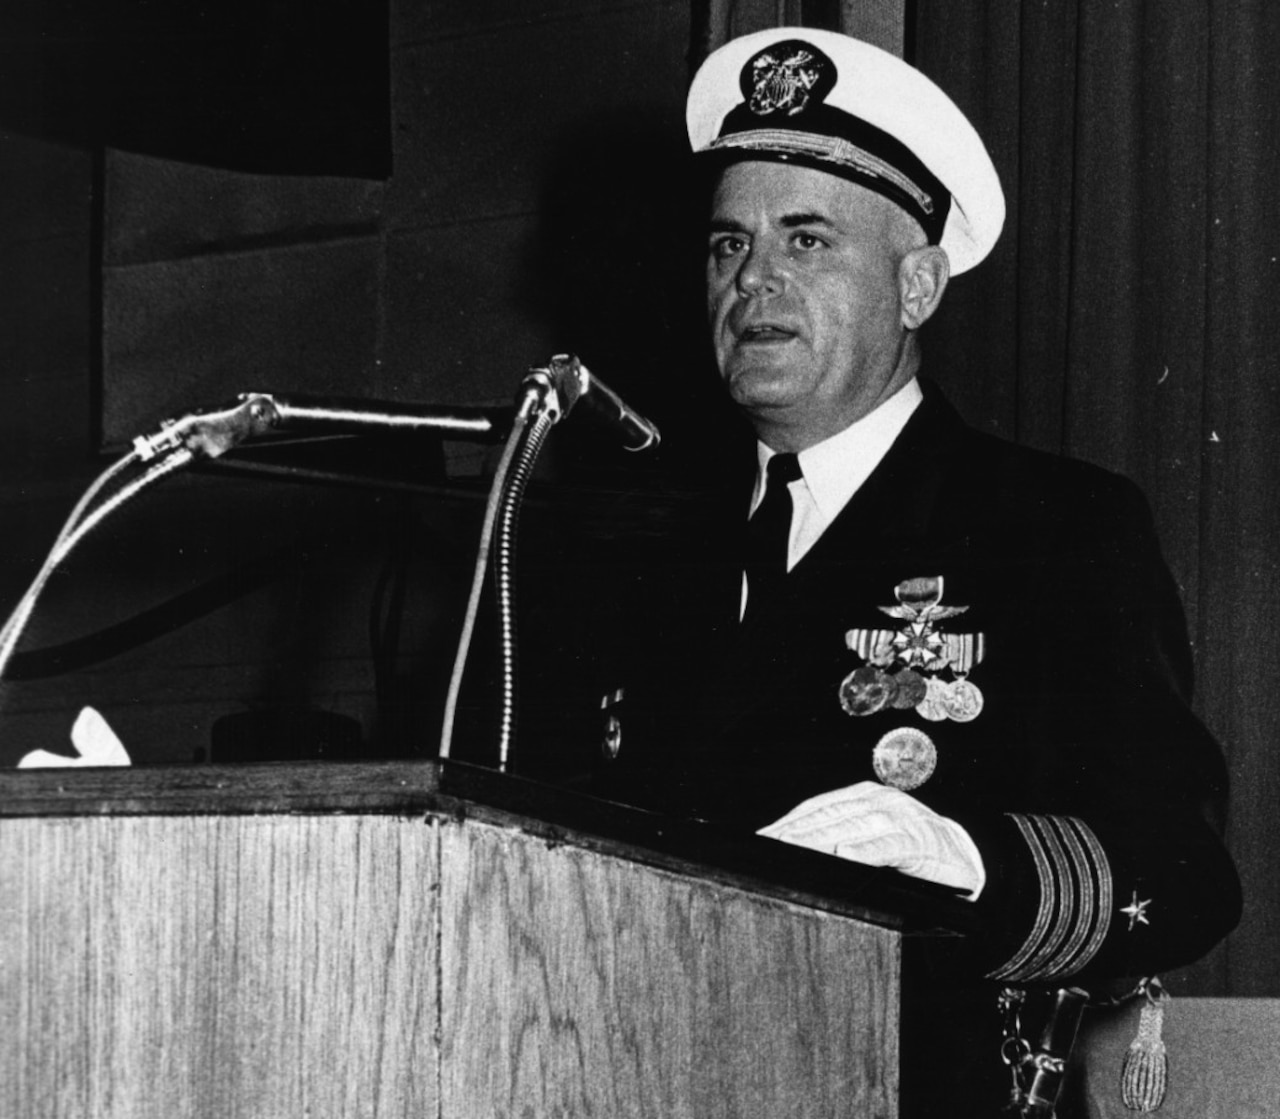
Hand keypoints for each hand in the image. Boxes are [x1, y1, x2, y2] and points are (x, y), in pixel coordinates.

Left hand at [757, 781, 985, 896]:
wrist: (968, 857)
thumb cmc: (915, 851)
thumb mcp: (876, 836)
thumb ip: (845, 836)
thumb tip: (800, 852)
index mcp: (865, 796)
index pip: (818, 806)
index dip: (789, 820)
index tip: (763, 836)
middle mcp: (879, 800)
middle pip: (828, 815)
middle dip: (794, 831)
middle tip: (767, 845)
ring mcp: (899, 818)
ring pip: (851, 826)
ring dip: (819, 838)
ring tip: (792, 847)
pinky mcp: (918, 841)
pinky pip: (887, 845)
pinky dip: (865, 850)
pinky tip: (844, 856)